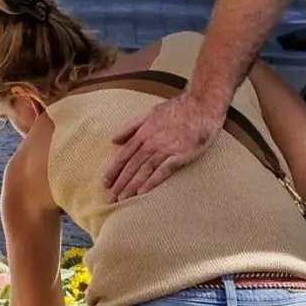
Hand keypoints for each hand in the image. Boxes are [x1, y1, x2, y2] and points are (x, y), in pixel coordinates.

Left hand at [104, 93, 225, 198]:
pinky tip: (142, 192)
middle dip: (119, 183)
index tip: (104, 183)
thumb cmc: (176, 109)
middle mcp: (151, 143)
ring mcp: (166, 149)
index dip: (113, 170)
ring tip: (122, 199)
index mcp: (143, 133)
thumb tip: (113, 139)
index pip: (124, 155)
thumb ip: (130, 126)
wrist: (201, 105)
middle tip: (110, 198)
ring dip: (131, 185)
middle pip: (131, 166)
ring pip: (144, 170)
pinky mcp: (180, 155)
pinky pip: (163, 171)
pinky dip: (151, 181)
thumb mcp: (149, 113)